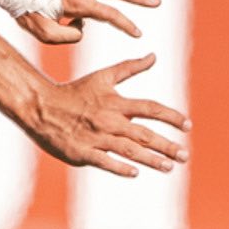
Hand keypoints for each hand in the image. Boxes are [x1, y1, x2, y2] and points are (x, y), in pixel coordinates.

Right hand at [27, 52, 188, 176]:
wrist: (40, 106)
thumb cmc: (74, 92)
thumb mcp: (102, 77)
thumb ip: (130, 68)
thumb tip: (153, 56)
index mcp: (115, 103)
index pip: (150, 109)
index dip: (171, 117)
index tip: (188, 126)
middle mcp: (108, 120)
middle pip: (144, 134)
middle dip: (167, 146)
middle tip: (184, 156)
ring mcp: (95, 137)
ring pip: (129, 151)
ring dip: (151, 160)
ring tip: (168, 167)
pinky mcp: (81, 152)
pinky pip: (104, 162)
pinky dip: (120, 167)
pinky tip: (135, 172)